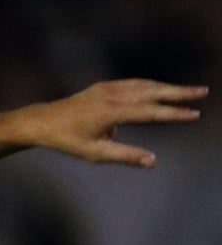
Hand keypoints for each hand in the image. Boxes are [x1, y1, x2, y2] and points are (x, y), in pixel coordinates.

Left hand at [26, 80, 204, 167]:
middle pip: (153, 91)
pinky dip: (150, 84)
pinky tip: (160, 88)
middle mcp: (113, 96)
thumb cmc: (67, 140)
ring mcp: (108, 88)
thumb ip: (126, 156)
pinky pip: (133, 83)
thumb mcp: (95, 153)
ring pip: (145, 84)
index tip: (195, 114)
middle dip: (179, 92)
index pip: (151, 112)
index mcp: (112, 112)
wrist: (42, 121)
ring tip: (187, 91)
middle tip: (202, 92)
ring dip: (167, 86)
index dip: (174, 113)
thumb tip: (153, 162)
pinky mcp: (104, 86)